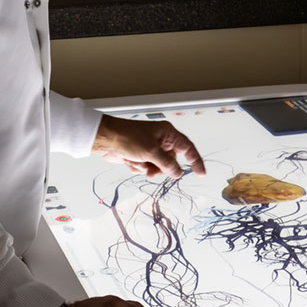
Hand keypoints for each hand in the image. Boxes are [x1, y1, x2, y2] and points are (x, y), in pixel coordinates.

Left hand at [91, 114, 205, 177]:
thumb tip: (178, 173)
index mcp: (167, 133)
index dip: (196, 161)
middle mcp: (161, 140)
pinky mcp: (141, 156)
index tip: (201, 173)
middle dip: (162, 168)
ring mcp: (150, 148)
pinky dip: (139, 167)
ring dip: (148, 169)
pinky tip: (130, 160)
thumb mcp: (151, 152)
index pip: (188, 148)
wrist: (105, 139)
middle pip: (171, 161)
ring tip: (138, 163)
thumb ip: (167, 164)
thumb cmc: (127, 137)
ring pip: (158, 167)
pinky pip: (146, 168)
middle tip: (153, 170)